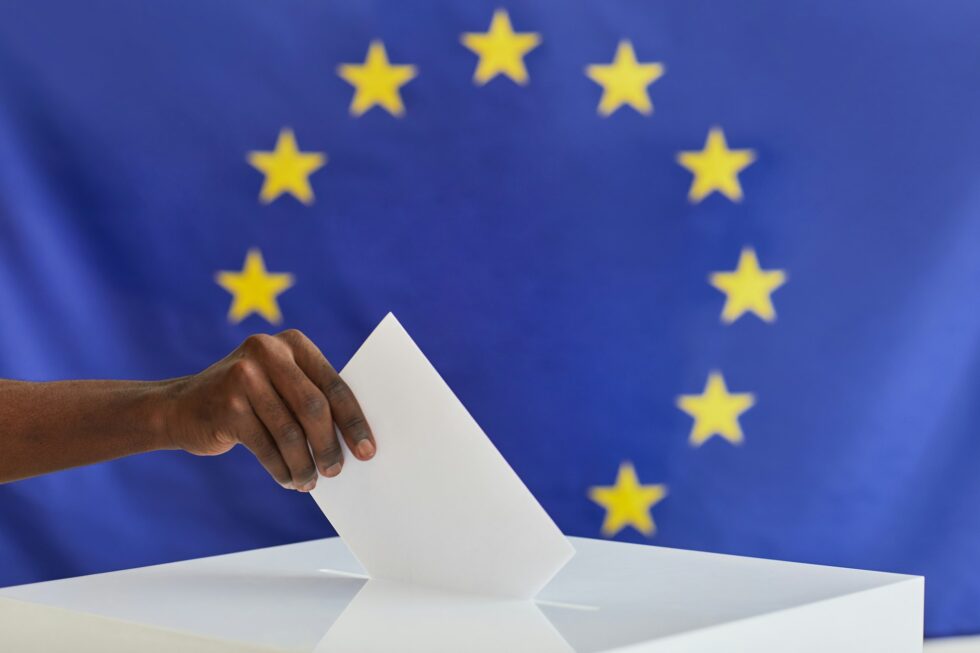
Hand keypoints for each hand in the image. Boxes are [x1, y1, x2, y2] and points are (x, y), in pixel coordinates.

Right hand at [161, 329, 374, 491]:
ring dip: (303, 464)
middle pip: (313, 407)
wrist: (181, 406)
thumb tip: (353, 441)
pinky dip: (280, 469)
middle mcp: (268, 352)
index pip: (334, 385)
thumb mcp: (279, 384)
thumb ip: (310, 398)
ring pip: (289, 431)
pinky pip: (265, 446)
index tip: (368, 450)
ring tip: (309, 482)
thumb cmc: (246, 400)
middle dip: (329, 444)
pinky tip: (288, 480)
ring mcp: (244, 377)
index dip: (354, 421)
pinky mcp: (227, 404)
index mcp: (292, 343)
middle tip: (336, 471)